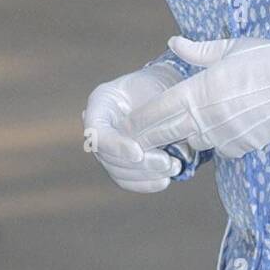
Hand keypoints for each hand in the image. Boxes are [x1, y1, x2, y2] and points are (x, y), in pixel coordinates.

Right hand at [83, 61, 195, 193]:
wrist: (168, 92)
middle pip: (108, 157)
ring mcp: (108, 148)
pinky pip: (127, 180)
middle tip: (167, 162)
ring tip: (173, 168)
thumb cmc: (162, 86)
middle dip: (139, 164)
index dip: (116, 146)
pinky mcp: (121, 163)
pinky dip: (146, 183)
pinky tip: (164, 181)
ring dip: (146, 175)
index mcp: (100, 104)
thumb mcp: (156, 90)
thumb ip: (149, 114)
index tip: (138, 153)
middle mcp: (99, 128)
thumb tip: (146, 145)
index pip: (97, 132)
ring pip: (118, 171)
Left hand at [121, 35, 269, 161]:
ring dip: (184, 136)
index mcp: (198, 91)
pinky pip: (218, 148)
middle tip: (135, 138)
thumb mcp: (232, 48)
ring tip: (179, 130)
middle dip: (149, 136)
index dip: (138, 119)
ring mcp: (222, 136)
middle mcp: (205, 118)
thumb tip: (173, 43)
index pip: (156, 111)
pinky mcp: (240, 147)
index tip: (125, 123)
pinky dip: (214, 140)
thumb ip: (198, 50)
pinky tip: (220, 128)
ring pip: (191, 142)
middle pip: (165, 134)